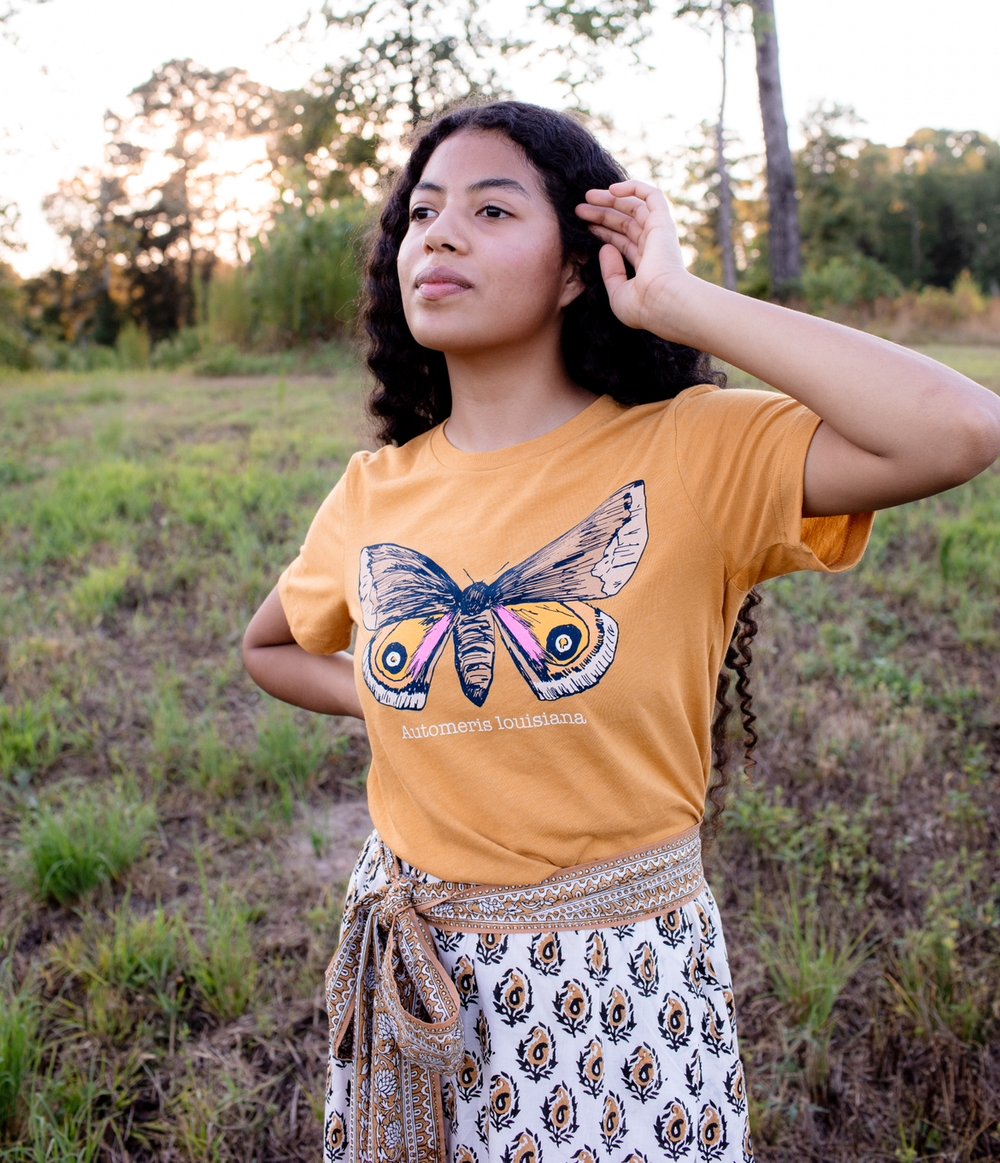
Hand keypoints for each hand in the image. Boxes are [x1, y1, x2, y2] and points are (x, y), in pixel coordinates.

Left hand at [576, 180, 691, 335]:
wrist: (663, 302)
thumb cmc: (642, 306)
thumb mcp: (617, 293)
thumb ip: (610, 272)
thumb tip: (605, 247)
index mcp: (645, 265)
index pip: (622, 241)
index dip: (603, 231)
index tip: (584, 226)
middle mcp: (654, 247)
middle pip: (625, 222)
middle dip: (602, 213)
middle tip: (579, 208)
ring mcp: (659, 234)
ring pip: (634, 207)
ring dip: (610, 199)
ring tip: (587, 197)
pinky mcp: (663, 222)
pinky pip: (651, 195)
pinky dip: (633, 188)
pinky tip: (611, 189)